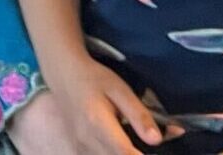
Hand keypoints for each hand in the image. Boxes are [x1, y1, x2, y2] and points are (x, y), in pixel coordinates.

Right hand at [25, 57, 179, 154]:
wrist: (64, 75)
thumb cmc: (94, 78)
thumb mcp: (120, 90)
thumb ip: (138, 115)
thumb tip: (157, 140)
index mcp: (97, 122)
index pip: (124, 152)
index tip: (158, 151)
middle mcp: (86, 139)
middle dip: (138, 154)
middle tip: (151, 142)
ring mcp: (81, 146)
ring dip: (126, 154)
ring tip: (140, 143)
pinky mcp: (80, 149)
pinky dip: (115, 153)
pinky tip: (124, 144)